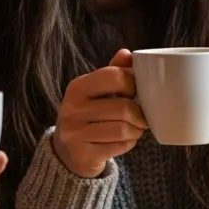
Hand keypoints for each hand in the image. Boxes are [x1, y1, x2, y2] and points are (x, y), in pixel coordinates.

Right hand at [52, 49, 147, 177]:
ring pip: (123, 129)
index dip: (133, 84)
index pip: (115, 77)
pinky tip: (125, 141)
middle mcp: (72, 108)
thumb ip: (113, 72)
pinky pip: (119, 146)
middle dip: (139, 114)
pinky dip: (128, 144)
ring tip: (135, 129)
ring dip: (136, 131)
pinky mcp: (83, 154)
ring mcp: (75, 133)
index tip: (135, 92)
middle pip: (123, 107)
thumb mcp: (96, 91)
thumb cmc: (88, 115)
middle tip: (142, 118)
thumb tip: (127, 54)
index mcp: (77, 87)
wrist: (66, 152)